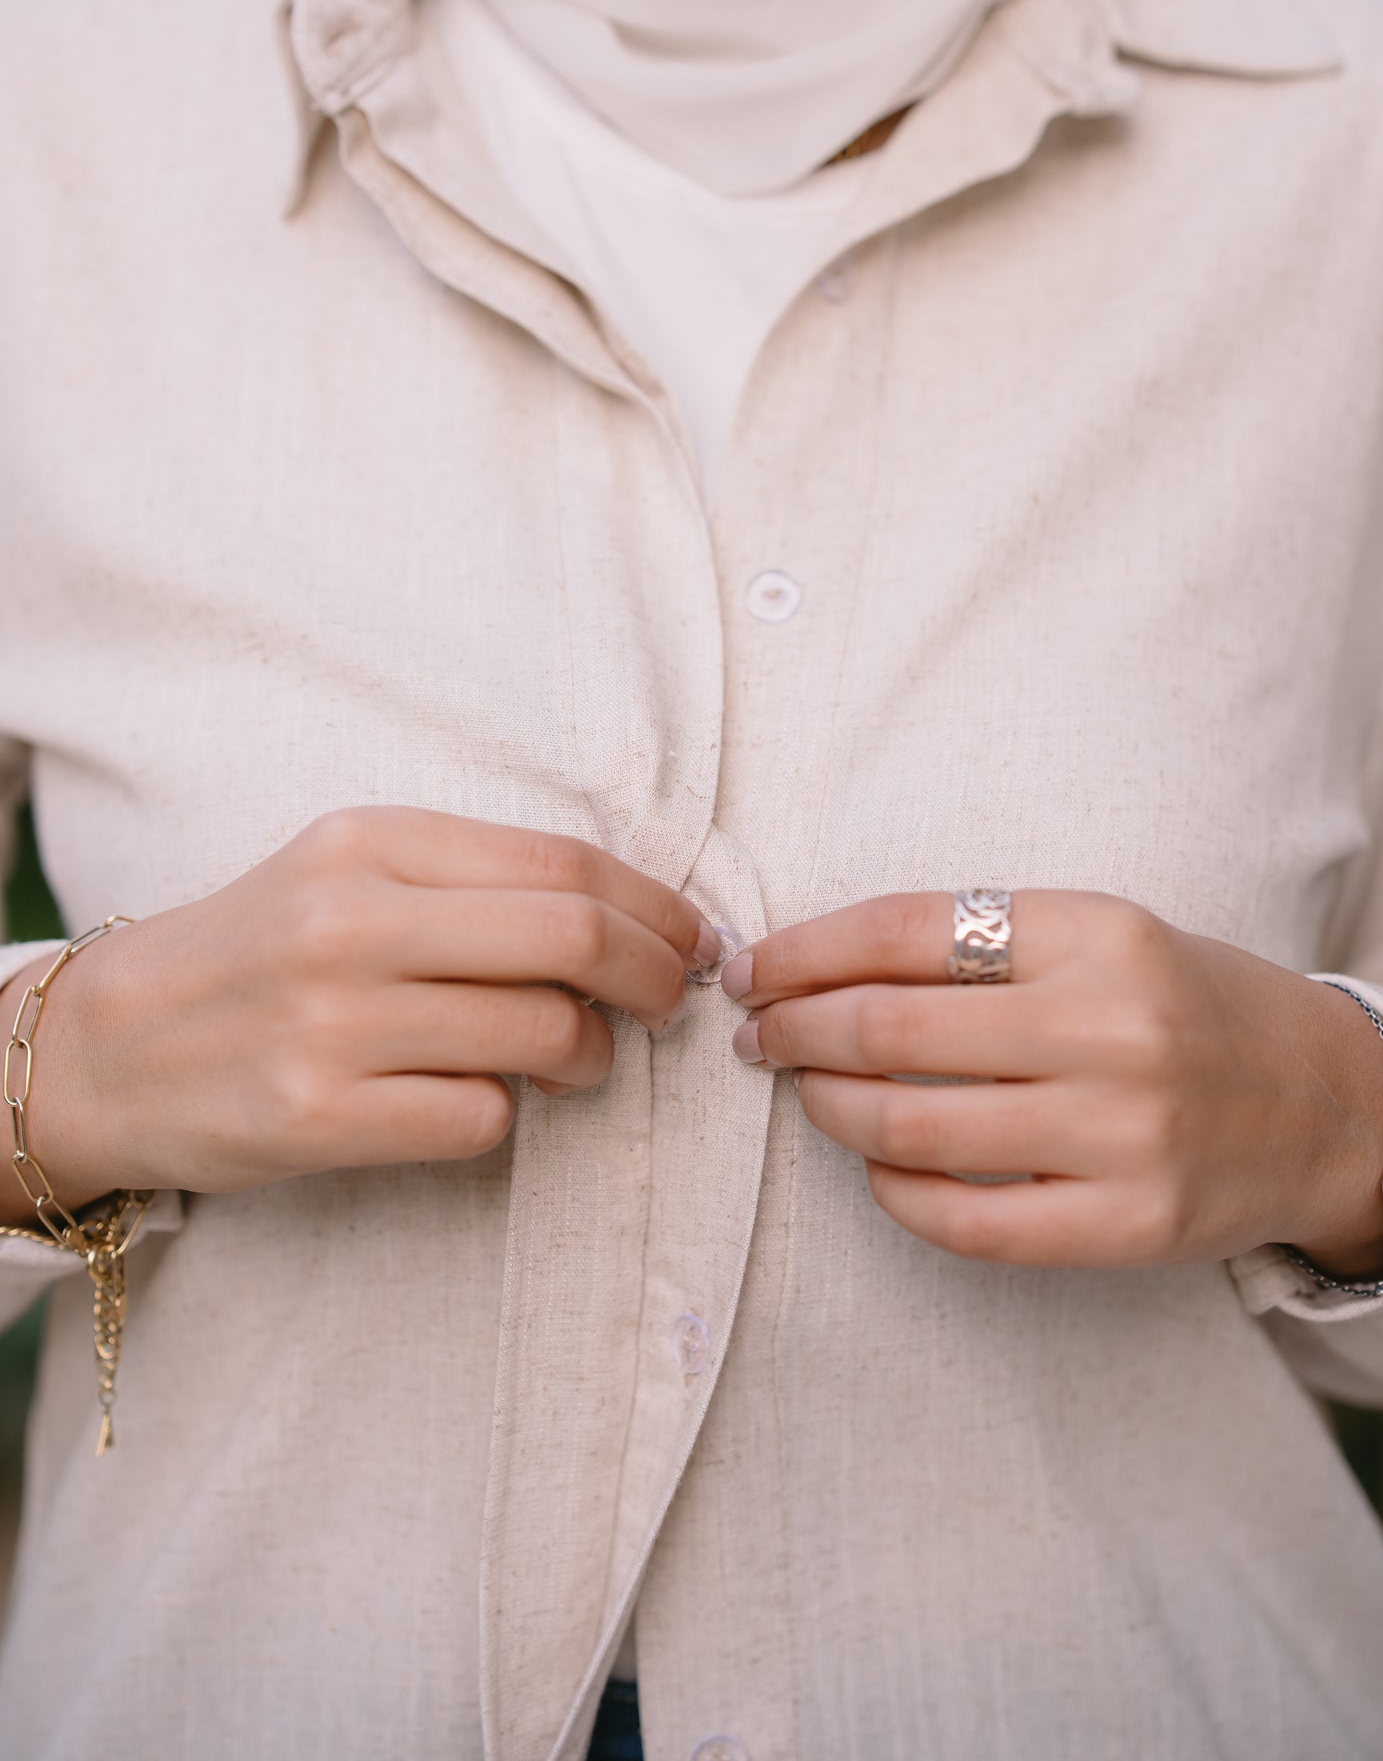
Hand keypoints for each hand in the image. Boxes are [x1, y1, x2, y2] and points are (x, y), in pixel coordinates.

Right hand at [0, 808, 716, 1218]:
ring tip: (574, 1060)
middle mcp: (350, 919)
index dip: (657, 904)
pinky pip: (480, 1119)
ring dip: (590, 1055)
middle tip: (675, 1003)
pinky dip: (508, 1116)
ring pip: (543, 1032)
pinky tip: (483, 1101)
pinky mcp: (313, 1117)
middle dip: (658, 975)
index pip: (564, 862)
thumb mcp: (352, 871)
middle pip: (575, 938)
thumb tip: (634, 918)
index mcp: (371, 839)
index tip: (695, 937)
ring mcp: (329, 1021)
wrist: (112, 1044)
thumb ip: (475, 881)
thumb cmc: (265, 951)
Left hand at [722, 891, 1382, 1275]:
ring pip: (912, 1129)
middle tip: (760, 1035)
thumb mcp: (1100, 935)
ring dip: (829, 1109)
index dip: (805, 950)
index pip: (905, 930)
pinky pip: (967, 1222)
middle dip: (796, 1031)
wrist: (1321, 1103)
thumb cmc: (1180, 1005)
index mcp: (1097, 933)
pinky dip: (895, 1193)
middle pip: (890, 1030)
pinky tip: (877, 1167)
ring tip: (808, 1093)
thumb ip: (977, 944)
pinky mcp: (1127, 1226)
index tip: (752, 969)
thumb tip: (815, 967)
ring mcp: (1122, 1135)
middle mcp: (1110, 1029)